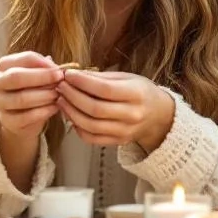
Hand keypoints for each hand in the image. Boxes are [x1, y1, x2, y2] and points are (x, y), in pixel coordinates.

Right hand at [0, 51, 61, 141]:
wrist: (21, 118)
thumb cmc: (30, 90)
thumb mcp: (36, 76)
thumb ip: (45, 69)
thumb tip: (56, 67)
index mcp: (4, 66)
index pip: (24, 59)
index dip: (43, 63)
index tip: (58, 69)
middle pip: (16, 76)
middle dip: (42, 77)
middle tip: (59, 80)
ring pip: (21, 98)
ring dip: (44, 96)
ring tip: (58, 95)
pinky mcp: (6, 120)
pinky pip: (26, 116)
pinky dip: (43, 112)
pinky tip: (54, 108)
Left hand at [57, 69, 174, 150]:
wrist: (158, 115)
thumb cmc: (139, 91)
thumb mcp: (126, 77)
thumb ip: (101, 77)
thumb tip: (74, 75)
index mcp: (136, 94)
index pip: (105, 89)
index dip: (83, 82)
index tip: (68, 75)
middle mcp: (132, 115)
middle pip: (95, 109)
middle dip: (72, 96)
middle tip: (60, 86)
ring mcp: (125, 131)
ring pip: (90, 125)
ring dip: (70, 112)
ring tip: (61, 100)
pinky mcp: (117, 142)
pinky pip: (91, 138)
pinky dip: (76, 127)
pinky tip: (70, 115)